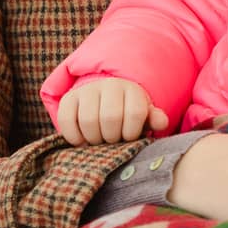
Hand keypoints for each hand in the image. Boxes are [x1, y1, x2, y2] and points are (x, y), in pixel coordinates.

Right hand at [55, 78, 169, 145]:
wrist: (103, 101)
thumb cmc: (127, 114)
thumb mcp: (143, 117)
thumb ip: (153, 119)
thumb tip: (161, 122)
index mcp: (131, 90)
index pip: (135, 112)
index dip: (132, 132)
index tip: (129, 138)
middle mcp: (109, 85)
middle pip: (111, 117)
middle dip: (112, 138)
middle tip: (112, 142)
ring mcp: (87, 90)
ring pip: (88, 120)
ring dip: (94, 139)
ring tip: (99, 141)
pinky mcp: (68, 98)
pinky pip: (66, 119)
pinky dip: (74, 136)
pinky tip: (82, 140)